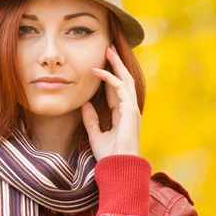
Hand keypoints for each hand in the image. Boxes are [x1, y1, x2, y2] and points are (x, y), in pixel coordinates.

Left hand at [81, 44, 140, 161]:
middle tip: (108, 48)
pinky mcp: (130, 110)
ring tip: (108, 50)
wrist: (119, 167)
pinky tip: (98, 72)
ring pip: (125, 80)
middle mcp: (129, 109)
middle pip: (124, 80)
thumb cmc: (109, 156)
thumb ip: (90, 120)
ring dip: (116, 64)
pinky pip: (120, 89)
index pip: (116, 90)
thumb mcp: (95, 135)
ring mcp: (131, 109)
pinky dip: (110, 78)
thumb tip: (83, 104)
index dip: (109, 76)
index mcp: (122, 114)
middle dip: (117, 64)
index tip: (99, 65)